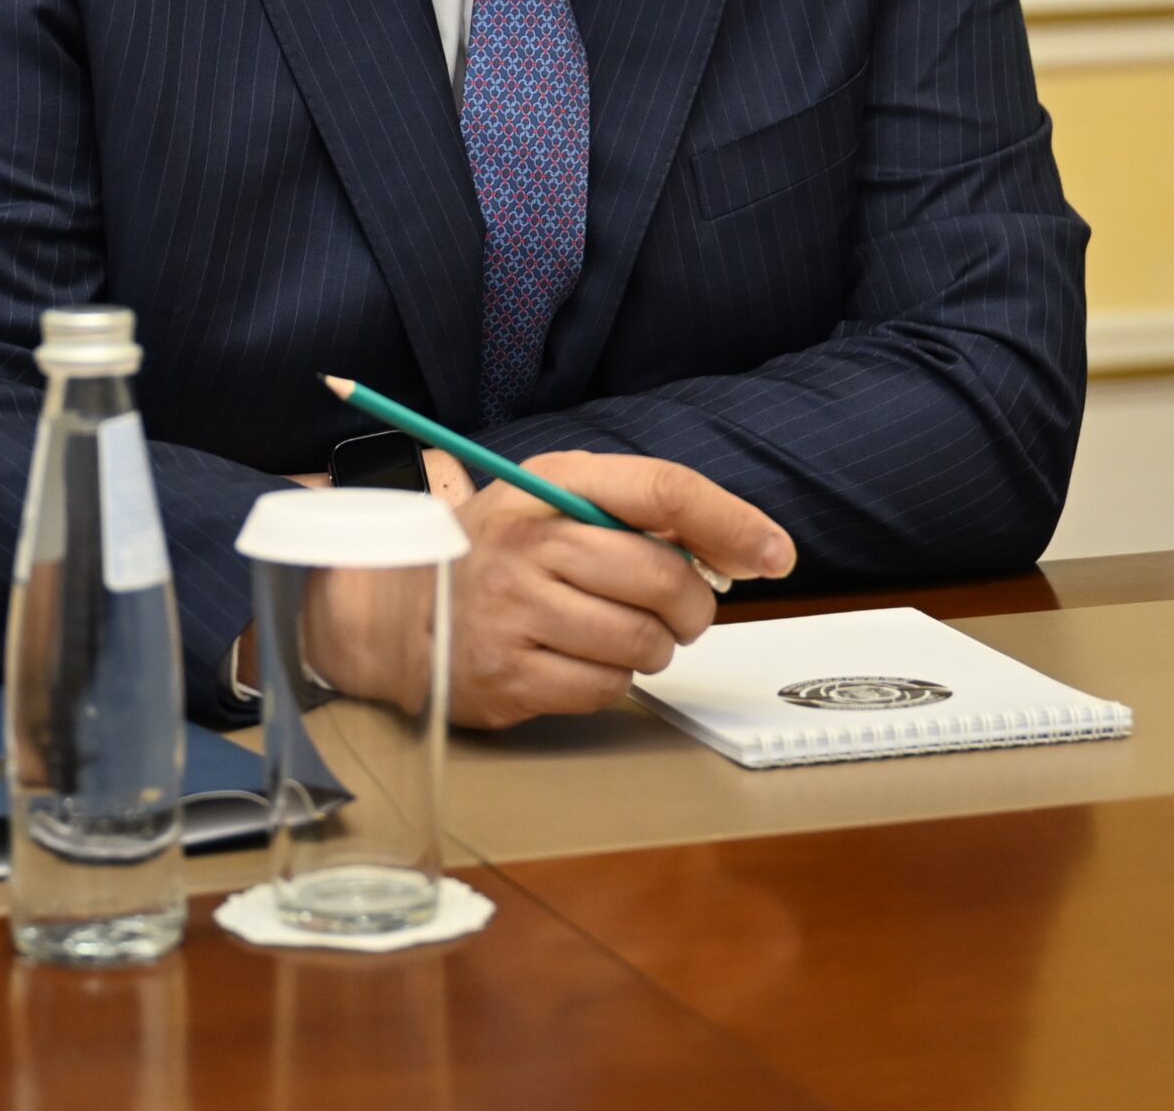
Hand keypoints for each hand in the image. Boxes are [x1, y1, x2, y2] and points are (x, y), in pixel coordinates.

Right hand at [304, 451, 793, 728]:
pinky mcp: (509, 676)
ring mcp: (515, 610)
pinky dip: (612, 681)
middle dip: (691, 605)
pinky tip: (580, 659)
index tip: (776, 553)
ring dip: (653, 647)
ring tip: (618, 632)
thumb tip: (743, 547)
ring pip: (642, 642)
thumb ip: (640, 514)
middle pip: (662, 578)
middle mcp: (530, 540)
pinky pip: (607, 689)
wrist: (398, 609)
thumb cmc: (501, 553)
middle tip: (677, 611)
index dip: (730, 521)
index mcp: (550, 484)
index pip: (661, 489)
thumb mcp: (558, 504)